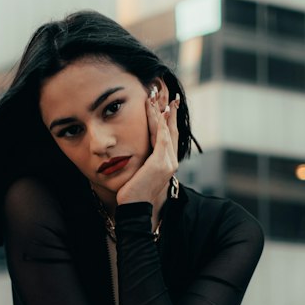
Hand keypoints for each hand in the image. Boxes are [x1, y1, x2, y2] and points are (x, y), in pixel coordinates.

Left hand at [116, 83, 179, 216]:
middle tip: (168, 95)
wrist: (133, 209)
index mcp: (167, 164)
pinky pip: (162, 138)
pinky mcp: (160, 163)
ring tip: (157, 97)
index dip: (169, 121)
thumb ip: (142, 162)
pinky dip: (159, 123)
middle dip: (170, 112)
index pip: (170, 137)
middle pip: (173, 131)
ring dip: (161, 112)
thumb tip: (135, 153)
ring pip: (167, 131)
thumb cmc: (132, 194)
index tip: (166, 106)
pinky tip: (156, 110)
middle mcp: (171, 162)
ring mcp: (168, 162)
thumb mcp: (139, 174)